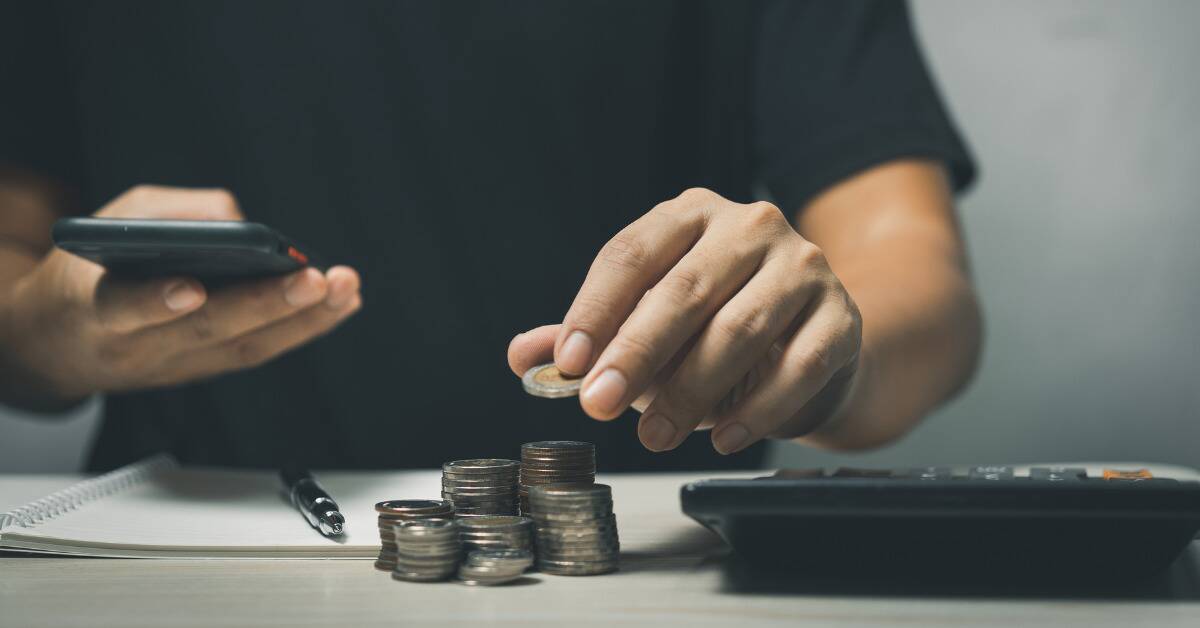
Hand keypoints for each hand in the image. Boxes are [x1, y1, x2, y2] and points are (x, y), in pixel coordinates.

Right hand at [1, 185, 360, 404]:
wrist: (60, 344)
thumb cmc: (92, 269)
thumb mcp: (111, 223)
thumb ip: (169, 213)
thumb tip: (238, 219)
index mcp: (95, 306)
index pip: (121, 308)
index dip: (156, 302)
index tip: (191, 287)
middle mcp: (138, 347)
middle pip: (204, 331)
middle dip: (264, 304)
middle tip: (314, 279)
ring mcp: (177, 367)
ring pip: (244, 348)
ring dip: (303, 320)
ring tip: (345, 288)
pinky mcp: (206, 370)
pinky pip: (259, 351)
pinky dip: (304, 327)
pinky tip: (340, 303)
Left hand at [509, 188, 861, 454]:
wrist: (813, 341)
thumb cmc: (715, 328)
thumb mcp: (648, 326)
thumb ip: (589, 337)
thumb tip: (523, 357)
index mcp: (691, 215)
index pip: (632, 253)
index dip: (595, 309)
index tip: (569, 364)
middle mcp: (750, 226)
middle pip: (684, 289)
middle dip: (636, 354)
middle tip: (599, 405)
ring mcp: (804, 266)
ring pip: (740, 328)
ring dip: (691, 390)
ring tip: (655, 435)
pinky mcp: (842, 315)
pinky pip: (798, 365)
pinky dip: (757, 408)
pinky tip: (722, 436)